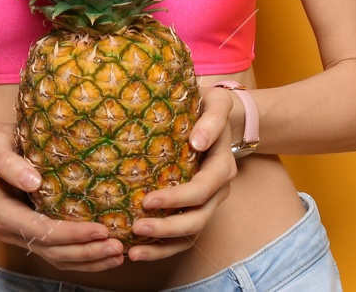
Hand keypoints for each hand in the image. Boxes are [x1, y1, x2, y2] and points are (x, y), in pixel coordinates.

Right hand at [0, 124, 126, 272]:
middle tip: (118, 247)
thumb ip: (8, 162)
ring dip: (90, 260)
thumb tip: (33, 182)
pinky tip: (107, 254)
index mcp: (2, 213)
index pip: (41, 231)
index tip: (101, 230)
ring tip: (118, 254)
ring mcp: (23, 236)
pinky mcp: (36, 236)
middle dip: (87, 252)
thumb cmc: (0, 141)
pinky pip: (61, 254)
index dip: (72, 235)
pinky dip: (84, 258)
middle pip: (52, 251)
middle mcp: (11, 231)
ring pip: (58, 259)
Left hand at [124, 83, 242, 261]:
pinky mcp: (195, 208)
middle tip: (136, 227)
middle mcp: (217, 190)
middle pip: (197, 220)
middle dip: (167, 228)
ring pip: (190, 235)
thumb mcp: (217, 104)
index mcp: (222, 167)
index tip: (148, 200)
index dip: (177, 199)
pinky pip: (183, 236)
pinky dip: (163, 247)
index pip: (202, 190)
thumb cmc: (213, 107)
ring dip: (163, 246)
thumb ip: (211, 120)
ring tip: (133, 251)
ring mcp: (207, 203)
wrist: (222, 118)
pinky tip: (137, 250)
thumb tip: (197, 141)